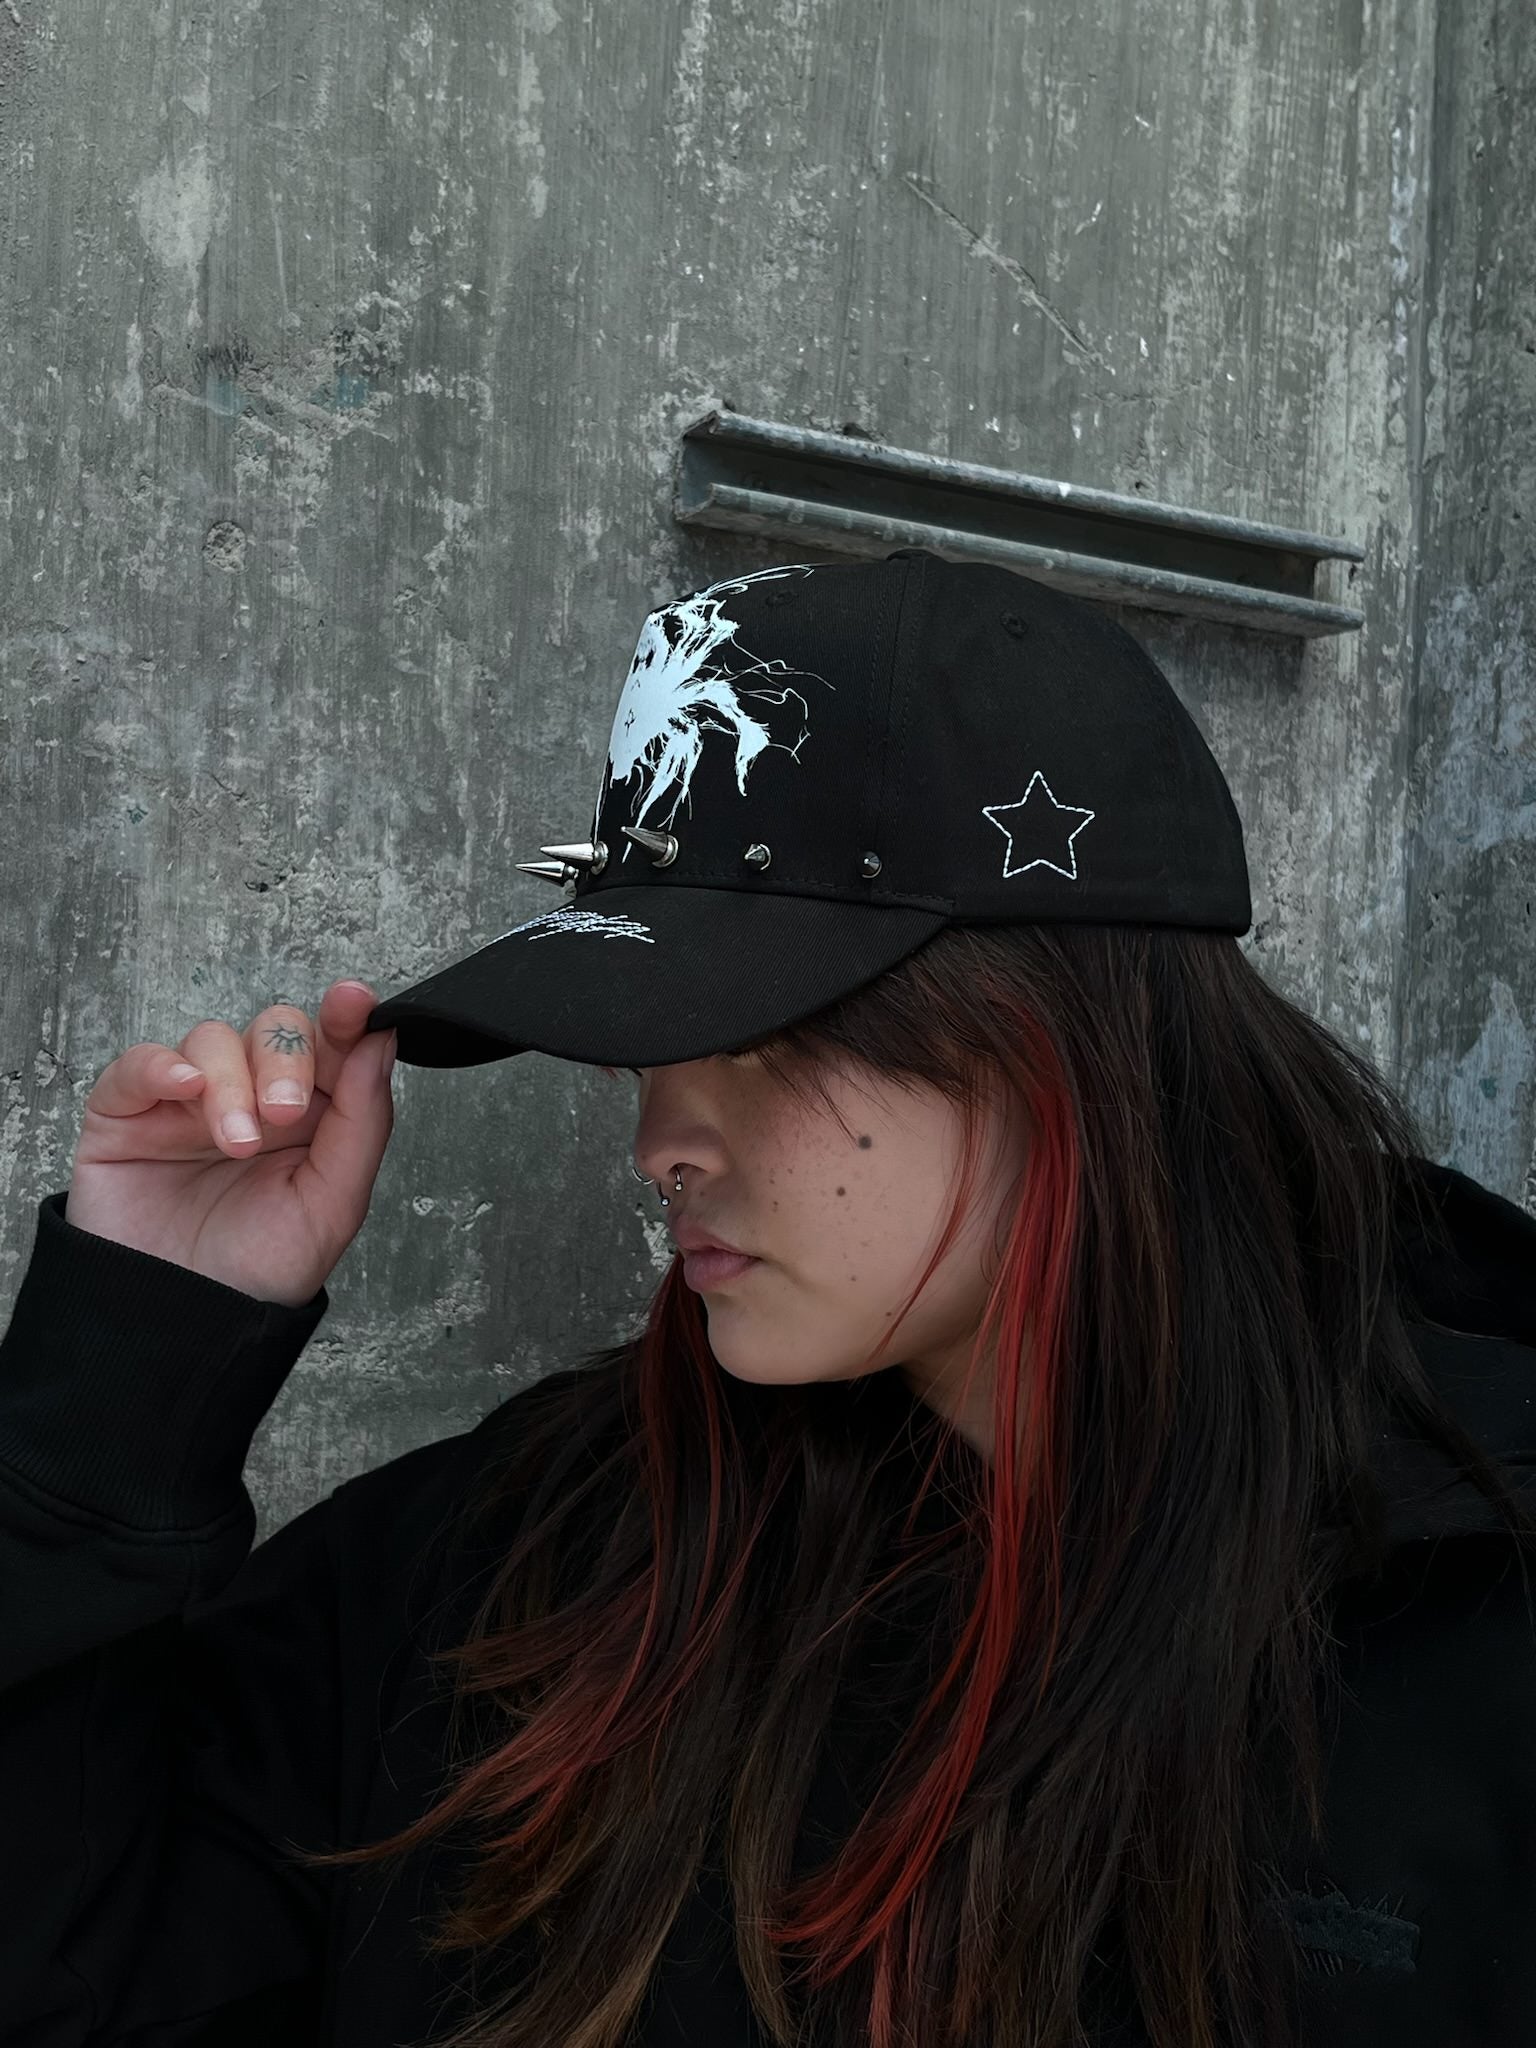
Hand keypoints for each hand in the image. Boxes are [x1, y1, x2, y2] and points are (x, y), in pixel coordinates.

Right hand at [65, 981, 398, 1307]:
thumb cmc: (256, 1273)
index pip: (330, 1045)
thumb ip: (362, 1120)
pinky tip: (185, 1091)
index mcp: (310, 1118)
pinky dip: (163, 1064)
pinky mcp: (127, 1113)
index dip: (345, 1017)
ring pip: (212, 1040)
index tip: (355, 1002)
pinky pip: (141, 1062)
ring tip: (234, 1143)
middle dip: (285, 1060)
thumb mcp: (332, 1203)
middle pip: (275, 1030)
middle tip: (283, 1114)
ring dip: (230, 1083)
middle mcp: (251, 1099)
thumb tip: (382, 1042)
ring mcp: (188, 1103)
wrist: (178, 1325)